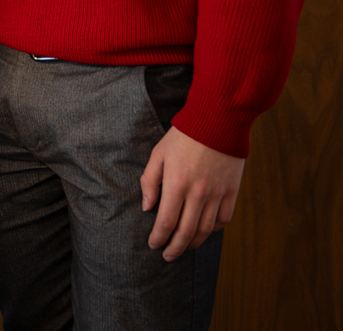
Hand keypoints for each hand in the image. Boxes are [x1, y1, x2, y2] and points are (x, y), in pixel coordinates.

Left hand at [141, 126, 243, 260]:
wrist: (217, 122)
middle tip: (167, 256)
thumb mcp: (158, 154)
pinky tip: (204, 231)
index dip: (159, 237)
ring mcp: (217, 194)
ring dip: (193, 242)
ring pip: (205, 229)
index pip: (166, 221)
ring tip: (184, 248)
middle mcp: (198, 193)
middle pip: (186, 231)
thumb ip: (150, 181)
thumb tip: (147, 207)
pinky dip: (214, 230)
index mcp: (176, 184)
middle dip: (175, 248)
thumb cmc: (183, 137)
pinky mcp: (232, 191)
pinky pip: (224, 219)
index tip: (153, 245)